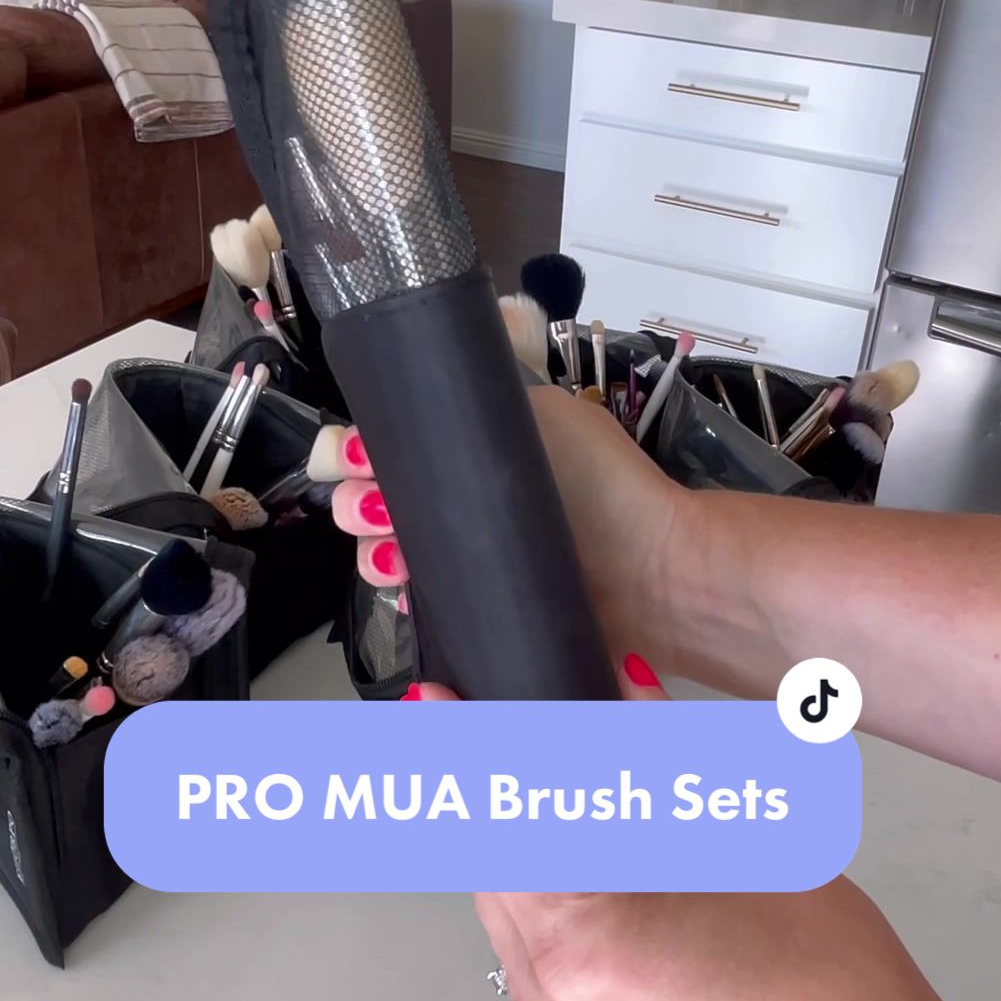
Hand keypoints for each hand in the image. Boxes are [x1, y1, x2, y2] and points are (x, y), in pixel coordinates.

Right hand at [316, 379, 688, 668]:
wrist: (648, 571)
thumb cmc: (606, 488)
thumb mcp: (538, 414)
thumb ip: (478, 397)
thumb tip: (415, 394)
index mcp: (468, 447)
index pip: (386, 445)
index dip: (355, 450)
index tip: (355, 456)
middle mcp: (457, 500)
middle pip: (368, 498)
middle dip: (352, 499)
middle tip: (373, 504)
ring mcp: (458, 556)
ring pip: (378, 551)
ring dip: (368, 547)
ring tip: (392, 549)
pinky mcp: (466, 607)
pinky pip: (410, 602)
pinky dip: (393, 592)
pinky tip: (401, 584)